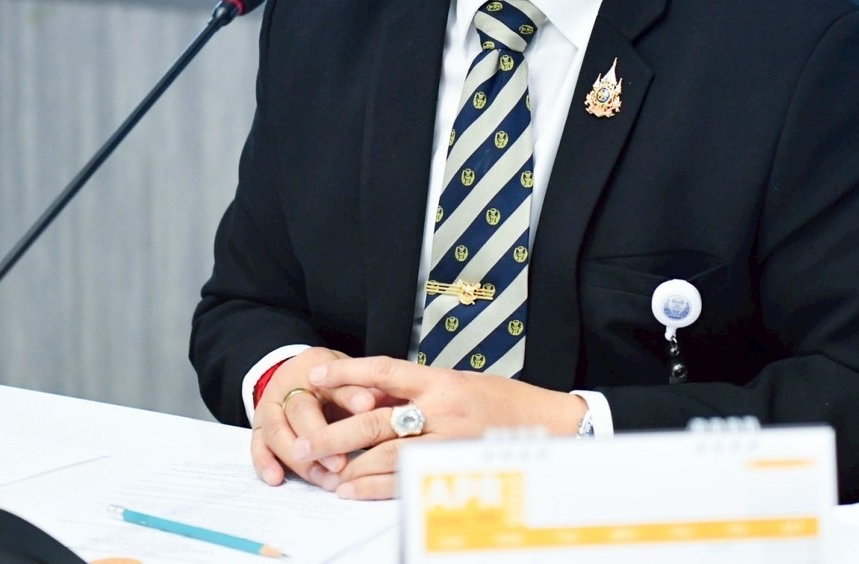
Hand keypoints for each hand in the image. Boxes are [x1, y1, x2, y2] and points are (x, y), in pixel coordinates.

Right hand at [251, 346, 383, 488]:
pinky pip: (257, 446)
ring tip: (323, 480)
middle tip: (341, 463)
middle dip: (321, 439)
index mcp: (316, 370)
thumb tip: (384, 404)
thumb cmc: (330, 384)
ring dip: (300, 460)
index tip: (368, 407)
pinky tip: (276, 478)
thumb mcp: (348, 380)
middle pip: (301, 411)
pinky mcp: (259, 429)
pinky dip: (265, 463)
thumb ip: (363, 392)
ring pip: (278, 433)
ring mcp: (270, 408)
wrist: (295, 378)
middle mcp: (288, 387)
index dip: (351, 397)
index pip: (334, 383)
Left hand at [298, 355, 586, 499]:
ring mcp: (451, 440)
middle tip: (304, 442)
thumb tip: (371, 397)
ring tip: (324, 472)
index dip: (347, 372)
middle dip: (335, 431)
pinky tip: (353, 489)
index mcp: (441, 380)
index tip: (314, 375)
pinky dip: (376, 486)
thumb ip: (419, 392)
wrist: (554, 425)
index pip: (385, 369)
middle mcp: (444, 407)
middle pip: (377, 418)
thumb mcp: (460, 385)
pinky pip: (408, 478)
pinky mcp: (458, 467)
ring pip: (388, 452)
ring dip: (352, 465)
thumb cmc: (505, 403)